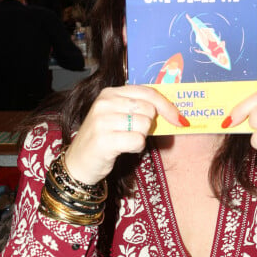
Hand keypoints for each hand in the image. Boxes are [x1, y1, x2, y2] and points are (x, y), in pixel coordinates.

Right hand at [63, 85, 188, 184]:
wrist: (78, 164)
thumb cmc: (103, 139)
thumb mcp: (118, 116)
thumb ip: (139, 109)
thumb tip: (172, 111)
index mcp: (110, 93)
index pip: (147, 92)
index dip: (167, 106)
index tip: (178, 118)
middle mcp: (105, 103)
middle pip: (148, 110)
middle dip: (148, 125)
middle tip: (133, 133)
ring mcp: (102, 121)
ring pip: (144, 125)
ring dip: (140, 137)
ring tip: (125, 141)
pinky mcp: (104, 140)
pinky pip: (138, 141)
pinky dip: (136, 147)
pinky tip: (124, 149)